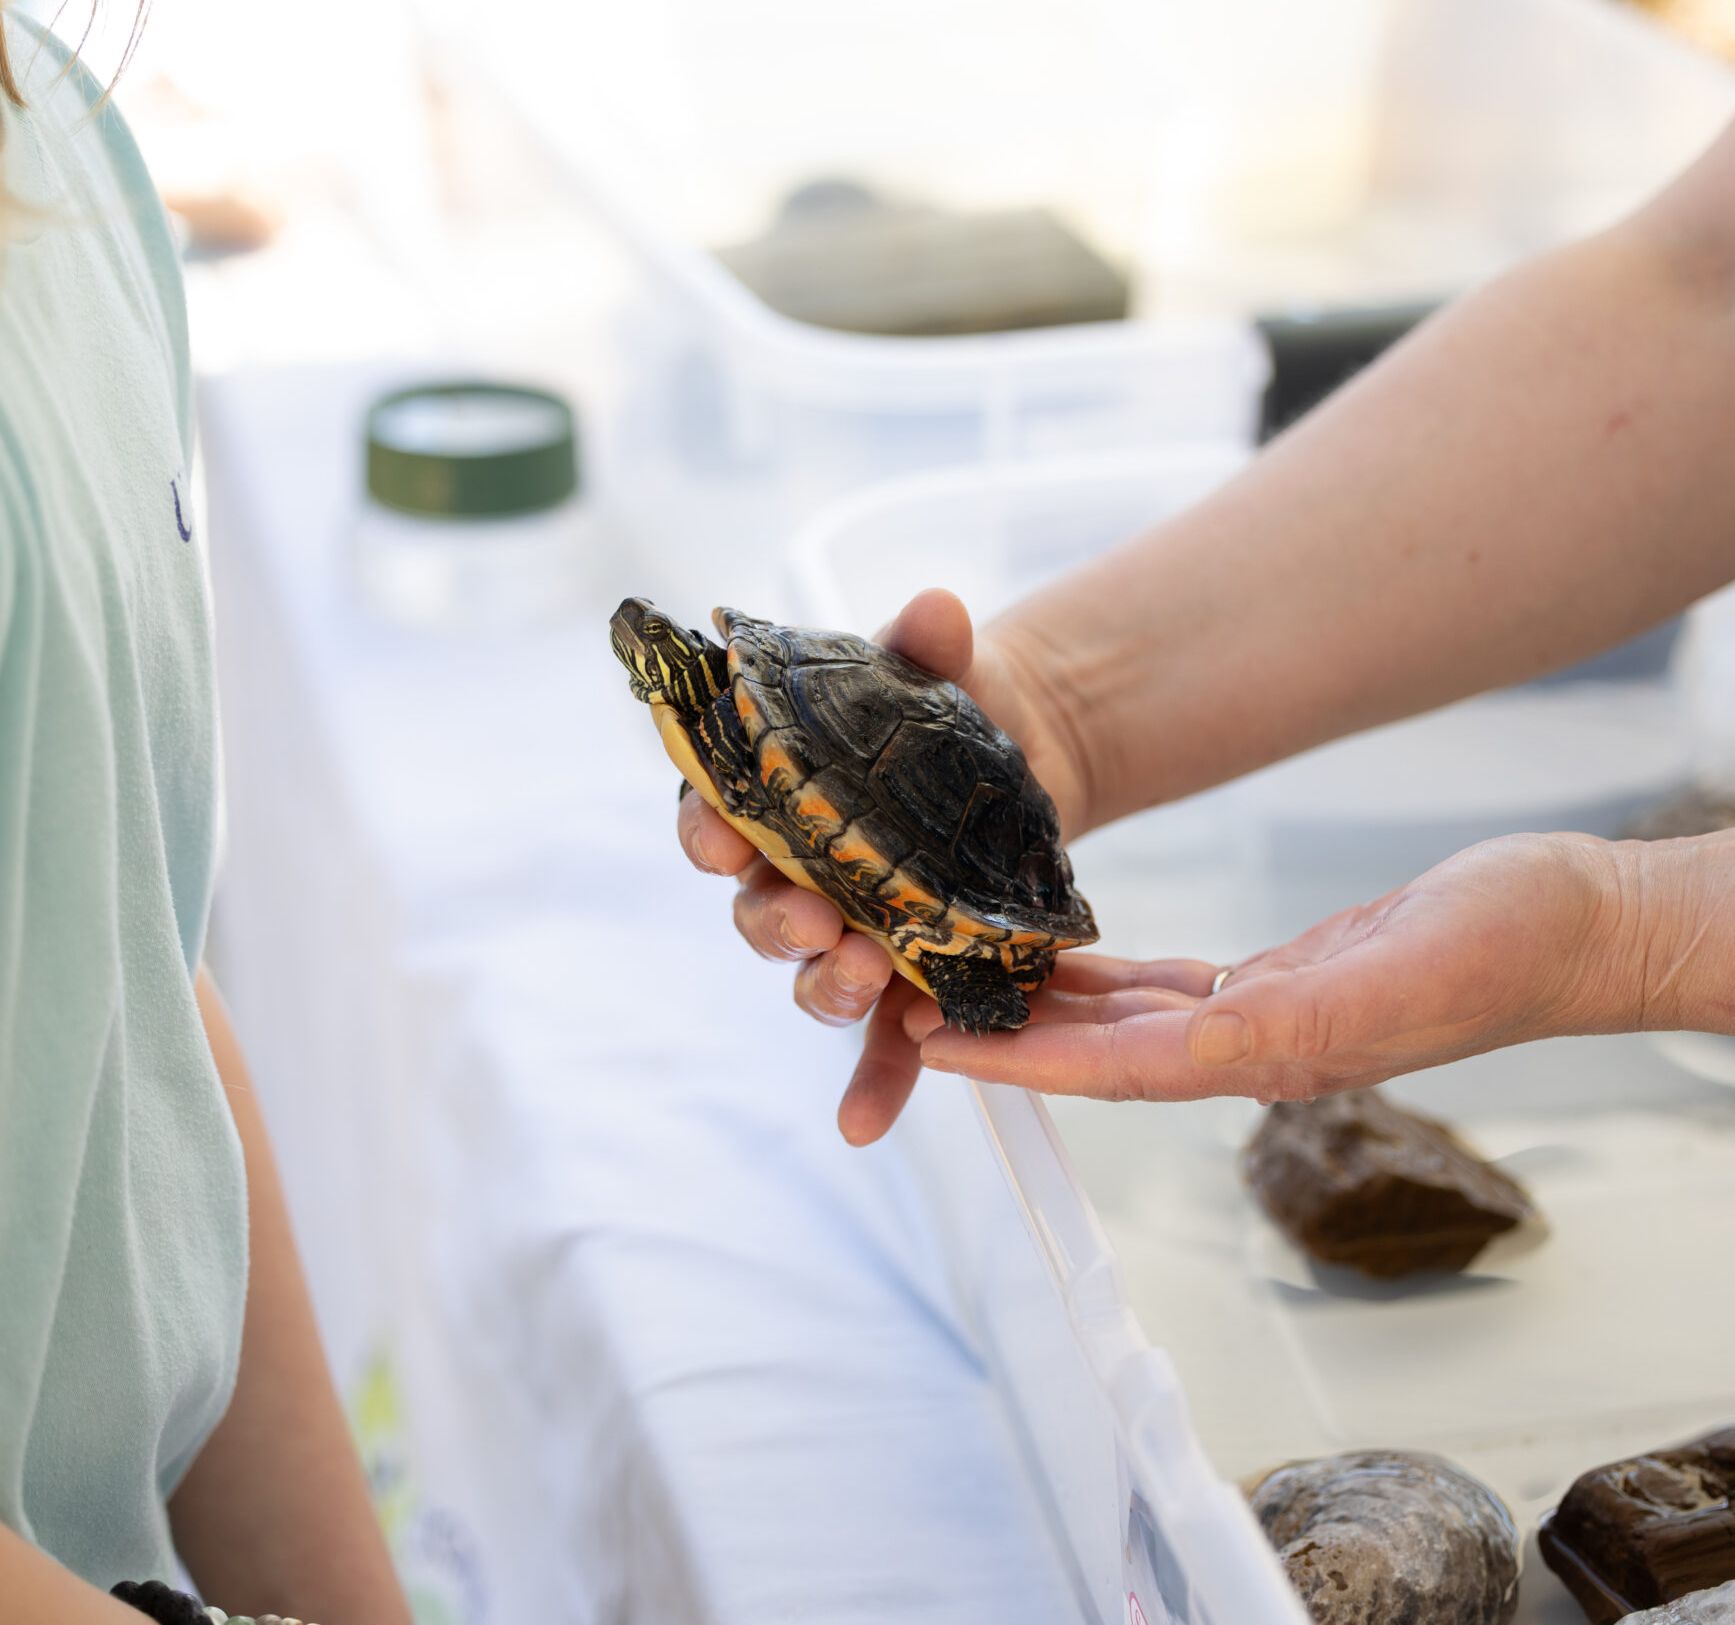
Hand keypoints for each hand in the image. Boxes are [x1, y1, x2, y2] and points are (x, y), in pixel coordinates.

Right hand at [677, 588, 1088, 1143]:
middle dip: (776, 920)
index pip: (713, 816)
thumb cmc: (949, 706)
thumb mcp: (942, 665)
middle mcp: (795, 871)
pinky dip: (872, 1085)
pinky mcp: (907, 979)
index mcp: (774, 793)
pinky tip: (866, 1123)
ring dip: (828, 985)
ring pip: (813, 977)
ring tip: (869, 974)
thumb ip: (927, 641)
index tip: (722, 834)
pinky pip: (881, 1045)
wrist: (1027, 751)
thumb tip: (940, 611)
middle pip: (756, 912)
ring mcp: (849, 931)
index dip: (707, 829)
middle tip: (815, 917)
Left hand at [903, 833, 1651, 1106]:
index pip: (1113, 1067)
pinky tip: (1064, 954)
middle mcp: (1255, 1047)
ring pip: (1127, 1021)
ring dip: (1045, 1005)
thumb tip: (1207, 1048)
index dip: (1016, 1055)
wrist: (1582, 927)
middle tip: (905, 1001)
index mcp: (1271, 1052)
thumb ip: (1300, 1017)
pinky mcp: (1287, 979)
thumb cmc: (1507, 947)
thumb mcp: (1399, 973)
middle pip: (1099, 1052)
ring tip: (956, 975)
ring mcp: (1269, 1016)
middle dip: (1003, 1033)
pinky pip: (1172, 988)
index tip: (925, 1037)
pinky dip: (1109, 978)